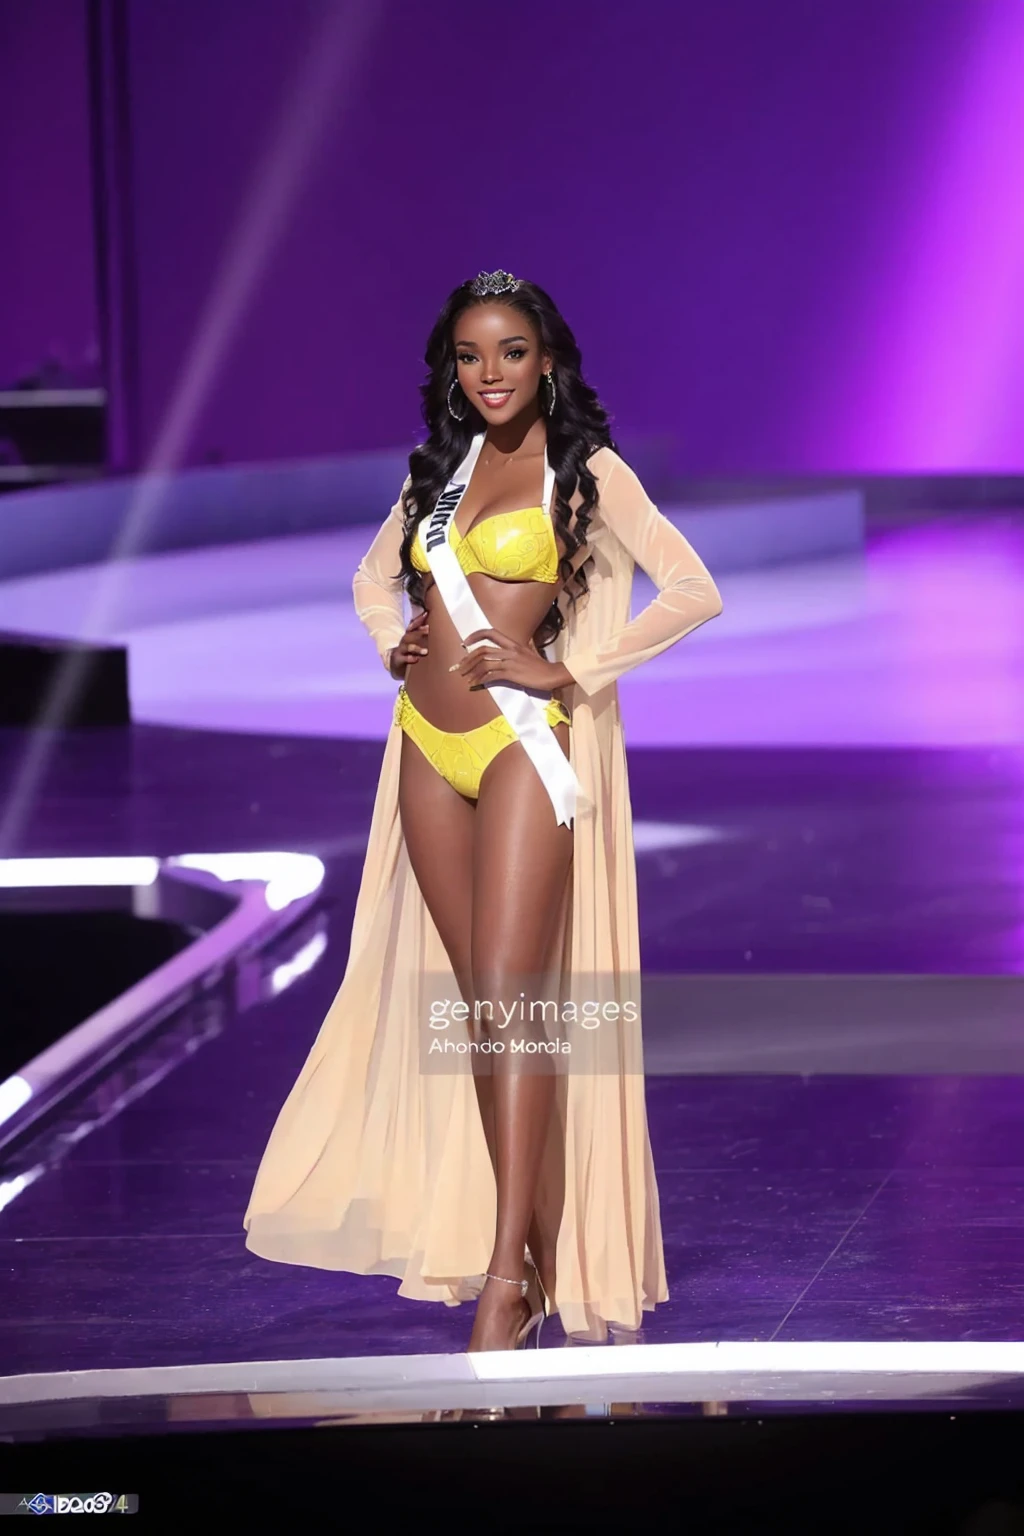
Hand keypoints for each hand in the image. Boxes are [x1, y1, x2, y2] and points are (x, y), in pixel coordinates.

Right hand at [389, 610, 428, 678]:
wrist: (396, 664)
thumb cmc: (410, 651)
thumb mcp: (416, 641)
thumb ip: (423, 633)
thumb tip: (434, 622)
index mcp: (410, 635)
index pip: (413, 625)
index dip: (419, 620)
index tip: (426, 614)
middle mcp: (404, 641)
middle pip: (410, 634)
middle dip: (420, 632)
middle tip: (429, 630)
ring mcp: (400, 650)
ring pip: (407, 647)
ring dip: (416, 648)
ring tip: (425, 652)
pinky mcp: (397, 659)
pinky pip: (403, 659)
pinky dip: (409, 659)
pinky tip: (416, 659)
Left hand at [454, 628, 572, 690]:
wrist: (552, 674)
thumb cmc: (540, 666)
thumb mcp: (527, 652)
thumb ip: (515, 650)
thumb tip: (505, 652)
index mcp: (513, 643)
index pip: (490, 632)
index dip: (475, 636)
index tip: (465, 643)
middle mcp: (510, 650)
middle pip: (482, 650)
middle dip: (468, 659)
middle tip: (460, 667)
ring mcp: (510, 661)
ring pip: (484, 663)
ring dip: (472, 671)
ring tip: (465, 678)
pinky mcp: (512, 673)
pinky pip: (492, 675)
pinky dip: (481, 680)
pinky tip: (476, 685)